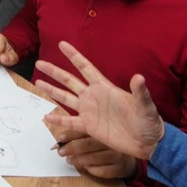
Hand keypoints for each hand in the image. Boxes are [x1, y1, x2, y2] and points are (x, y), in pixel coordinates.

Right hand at [35, 41, 165, 160]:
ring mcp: (89, 111)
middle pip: (69, 81)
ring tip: (38, 82)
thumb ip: (140, 91)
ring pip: (66, 98)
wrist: (148, 142)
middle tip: (40, 63)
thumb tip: (139, 77)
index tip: (62, 44)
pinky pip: (70, 122)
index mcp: (104, 87)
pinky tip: (47, 116)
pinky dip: (59, 120)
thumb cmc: (148, 121)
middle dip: (55, 72)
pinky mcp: (89, 126)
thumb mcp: (145, 105)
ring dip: (52, 91)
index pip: (85, 67)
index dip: (74, 56)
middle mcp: (93, 96)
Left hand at [56, 134, 137, 178]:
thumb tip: (60, 140)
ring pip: (94, 158)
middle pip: (88, 144)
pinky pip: (102, 171)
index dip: (71, 134)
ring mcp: (117, 155)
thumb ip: (81, 134)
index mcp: (104, 129)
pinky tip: (86, 168)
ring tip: (69, 160)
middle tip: (60, 152)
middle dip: (72, 148)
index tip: (59, 138)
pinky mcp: (120, 168)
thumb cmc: (108, 143)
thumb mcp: (97, 134)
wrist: (132, 156)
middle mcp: (111, 141)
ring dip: (79, 160)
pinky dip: (92, 169)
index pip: (85, 131)